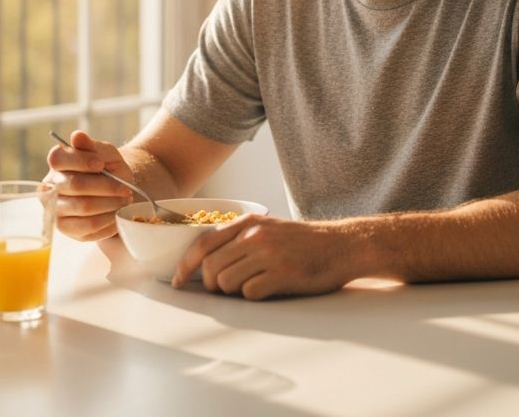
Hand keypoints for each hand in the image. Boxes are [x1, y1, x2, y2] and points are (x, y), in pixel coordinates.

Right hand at [44, 129, 133, 241]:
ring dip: (111, 203)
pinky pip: (88, 226)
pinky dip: (109, 220)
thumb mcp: (106, 152)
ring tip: (125, 200)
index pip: (58, 159)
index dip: (81, 161)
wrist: (116, 190)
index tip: (101, 164)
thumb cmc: (108, 168)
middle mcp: (50, 186)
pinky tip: (118, 213)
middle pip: (76, 185)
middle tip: (125, 188)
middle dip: (106, 186)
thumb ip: (92, 145)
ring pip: (84, 207)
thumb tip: (76, 136)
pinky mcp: (66, 228)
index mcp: (57, 163)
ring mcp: (55, 209)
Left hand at [171, 214, 352, 299]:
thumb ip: (239, 240)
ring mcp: (268, 254)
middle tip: (229, 288)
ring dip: (235, 291)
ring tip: (255, 284)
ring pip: (226, 283)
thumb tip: (206, 264)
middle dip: (212, 284)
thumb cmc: (302, 242)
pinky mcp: (281, 274)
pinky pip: (250, 294)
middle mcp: (254, 235)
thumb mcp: (268, 229)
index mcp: (248, 223)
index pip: (202, 244)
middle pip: (210, 268)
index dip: (185, 266)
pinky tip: (271, 287)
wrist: (340, 246)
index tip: (178, 282)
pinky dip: (255, 296)